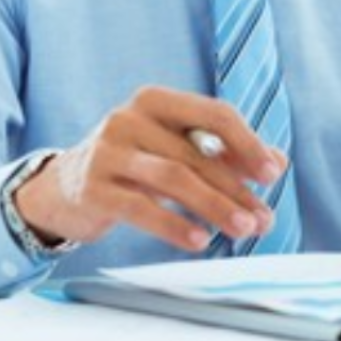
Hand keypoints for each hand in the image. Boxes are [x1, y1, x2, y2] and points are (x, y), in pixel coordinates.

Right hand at [14, 86, 283, 250]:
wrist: (64, 186)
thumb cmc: (133, 163)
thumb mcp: (175, 148)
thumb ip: (223, 152)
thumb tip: (276, 163)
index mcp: (156, 100)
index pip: (212, 113)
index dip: (246, 143)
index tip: (271, 174)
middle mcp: (129, 117)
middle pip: (195, 153)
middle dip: (235, 188)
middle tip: (263, 218)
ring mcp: (107, 151)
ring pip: (172, 177)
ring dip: (214, 206)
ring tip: (242, 229)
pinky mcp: (93, 187)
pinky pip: (140, 207)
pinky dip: (174, 225)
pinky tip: (199, 240)